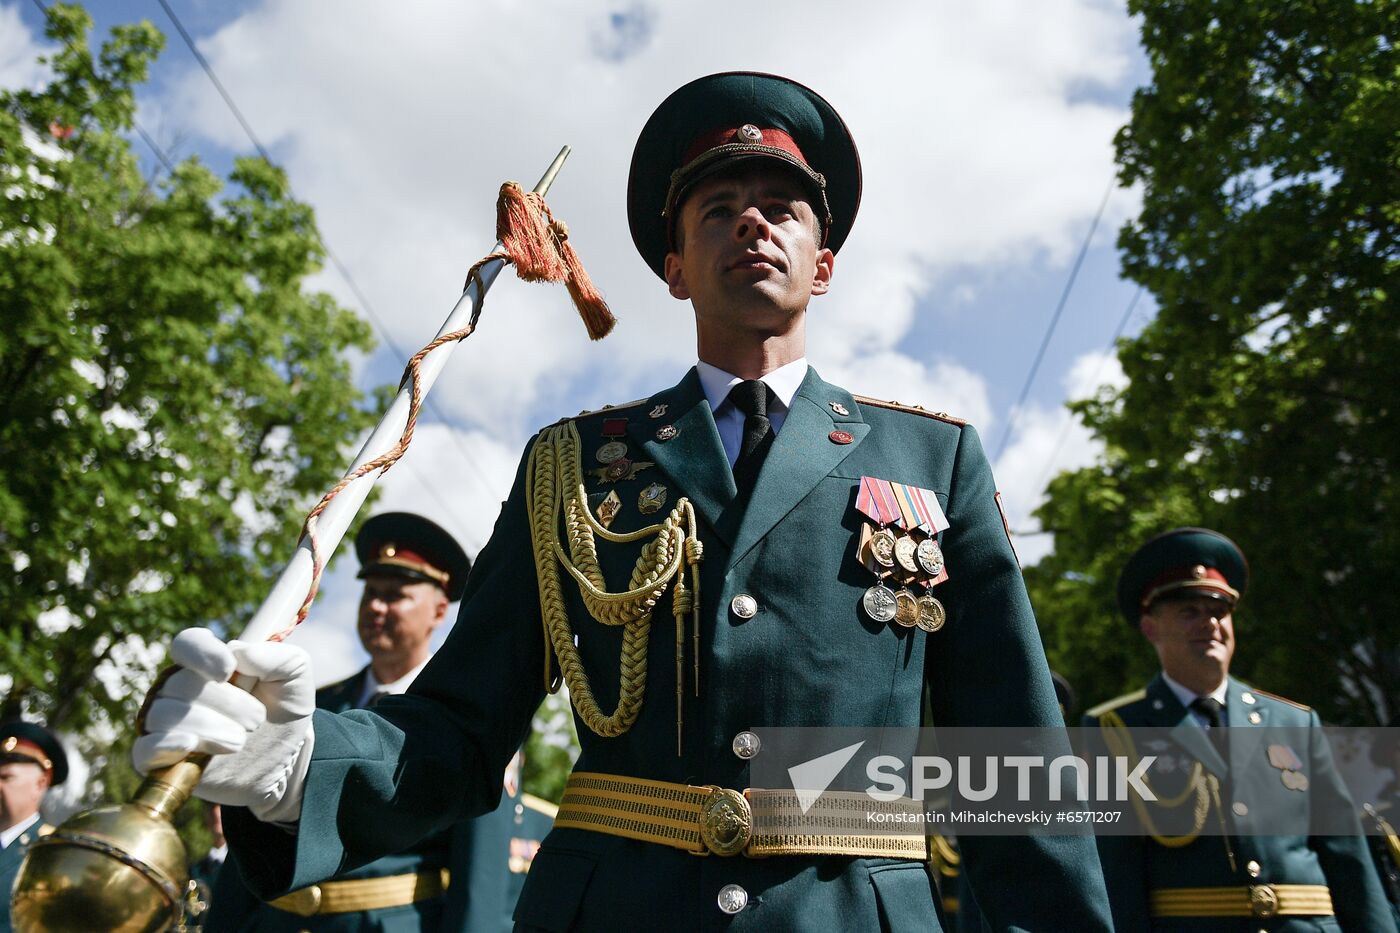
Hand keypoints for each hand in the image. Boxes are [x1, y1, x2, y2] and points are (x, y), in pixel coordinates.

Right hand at [132, 628, 314, 822]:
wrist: (285, 759)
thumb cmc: (285, 709)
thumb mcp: (296, 676)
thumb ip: (279, 656)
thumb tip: (239, 651)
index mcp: (207, 662)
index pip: (187, 644)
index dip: (203, 654)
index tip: (228, 669)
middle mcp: (179, 689)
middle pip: (181, 684)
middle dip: (227, 703)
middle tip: (257, 720)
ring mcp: (166, 724)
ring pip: (166, 714)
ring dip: (210, 727)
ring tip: (240, 740)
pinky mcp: (162, 760)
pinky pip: (144, 750)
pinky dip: (164, 746)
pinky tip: (189, 745)